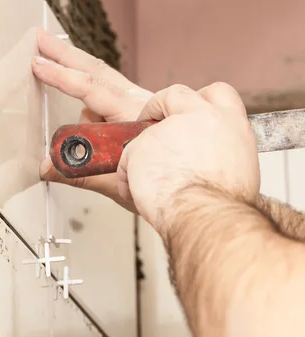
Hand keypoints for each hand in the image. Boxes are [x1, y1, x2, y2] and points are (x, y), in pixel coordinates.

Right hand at [32, 29, 152, 212]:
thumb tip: (48, 167)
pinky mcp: (147, 113)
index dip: (62, 77)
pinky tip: (95, 124)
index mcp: (131, 117)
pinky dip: (99, 105)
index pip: (90, 90)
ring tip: (62, 75)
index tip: (40, 65)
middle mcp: (138, 104)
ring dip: (81, 79)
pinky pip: (116, 101)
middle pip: (97, 72)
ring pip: (106, 86)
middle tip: (43, 42)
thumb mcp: (116, 183)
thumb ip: (79, 173)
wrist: (198, 192)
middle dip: (66, 56)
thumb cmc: (169, 186)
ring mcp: (144, 107)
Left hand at [118, 83, 260, 232]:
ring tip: (146, 180)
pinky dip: (127, 177)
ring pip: (143, 134)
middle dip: (159, 107)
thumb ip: (220, 156)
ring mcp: (165, 130)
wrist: (208, 215)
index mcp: (229, 122)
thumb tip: (211, 162)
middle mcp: (199, 117)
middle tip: (151, 126)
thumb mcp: (238, 170)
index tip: (186, 111)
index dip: (198, 101)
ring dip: (141, 155)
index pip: (216, 93)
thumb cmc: (223, 204)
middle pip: (174, 94)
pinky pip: (126, 160)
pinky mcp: (140, 146)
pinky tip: (135, 192)